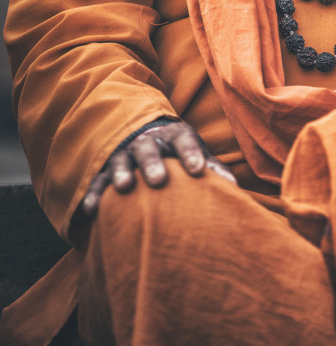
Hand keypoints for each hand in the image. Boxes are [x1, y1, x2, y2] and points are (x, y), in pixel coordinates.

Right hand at [81, 120, 235, 218]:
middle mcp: (149, 141)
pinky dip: (95, 193)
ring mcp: (125, 154)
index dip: (191, 154)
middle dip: (154, 163)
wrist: (148, 135)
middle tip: (159, 180)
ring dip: (122, 172)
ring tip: (124, 187)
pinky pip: (99, 180)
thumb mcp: (197, 155)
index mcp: (175, 135)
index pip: (184, 141)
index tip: (198, 171)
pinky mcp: (107, 169)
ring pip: (121, 160)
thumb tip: (235, 190)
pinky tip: (91, 209)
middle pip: (150, 149)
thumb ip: (212, 169)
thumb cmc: (180, 153)